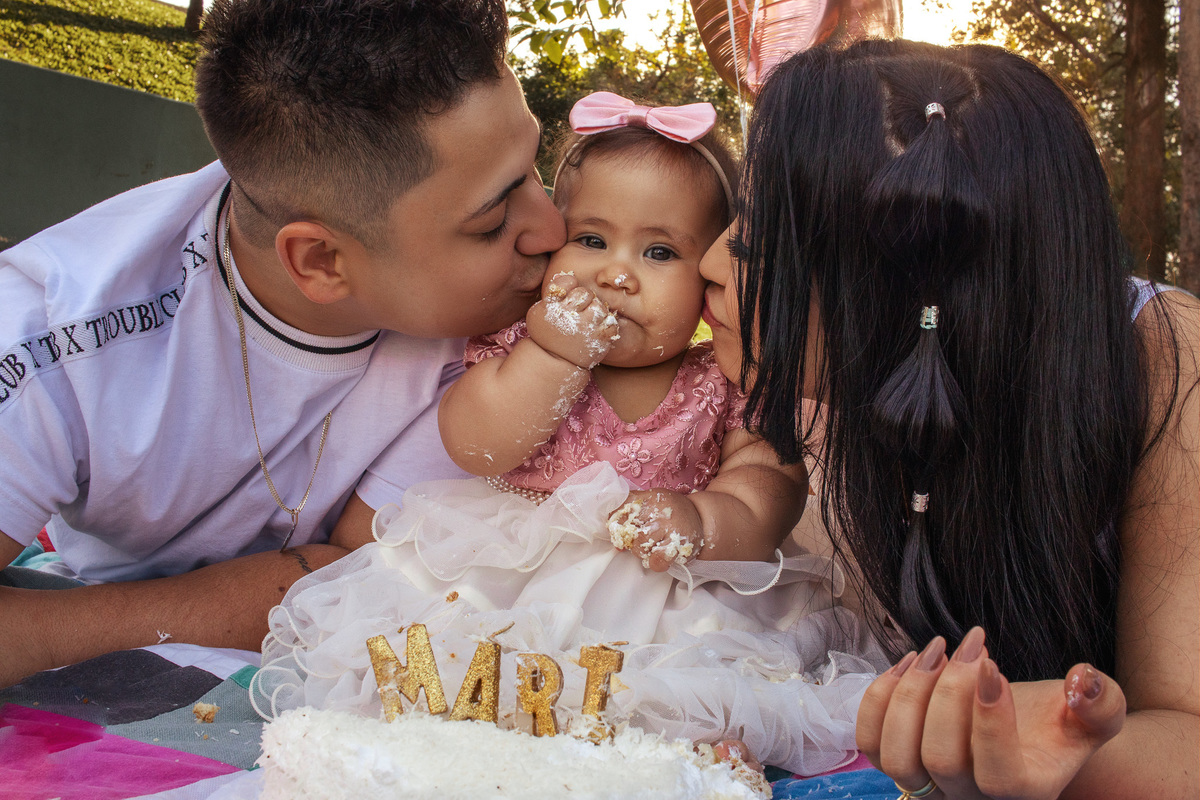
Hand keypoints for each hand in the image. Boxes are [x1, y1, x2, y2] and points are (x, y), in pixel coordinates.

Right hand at [525, 272, 618, 368]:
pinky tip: (597, 329)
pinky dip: (607, 324)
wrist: (555, 361)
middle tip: (579, 310)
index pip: (568, 282)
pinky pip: (611, 322)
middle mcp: (568, 317)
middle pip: (585, 293)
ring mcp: (585, 329)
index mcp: (552, 308)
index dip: (570, 286)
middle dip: (584, 299)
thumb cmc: (547, 333)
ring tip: (589, 320)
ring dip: (596, 311)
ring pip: (599, 306)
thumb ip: (552, 293)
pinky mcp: (599, 339)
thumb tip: (569, 274)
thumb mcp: (539, 312)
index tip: (568, 298)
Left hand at [607, 489, 703, 571]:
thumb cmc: (670, 511)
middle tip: (641, 538)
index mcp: (650, 498)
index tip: (619, 529)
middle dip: (631, 540)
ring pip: (640, 548)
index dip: (616, 524)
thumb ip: (629, 512)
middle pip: (630, 532)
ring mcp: (670, 529)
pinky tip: (660, 555)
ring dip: (642, 551)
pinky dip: (655, 562)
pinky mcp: (679, 547)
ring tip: (653, 545)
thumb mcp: (651, 501)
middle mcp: (660, 511)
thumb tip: (613, 537)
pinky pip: (657, 561)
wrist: (701, 518)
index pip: (622, 510)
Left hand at [856, 628, 1125, 799]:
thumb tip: (1083, 683)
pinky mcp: (897, 760)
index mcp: (1026, 791)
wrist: (1028, 727)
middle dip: (949, 692)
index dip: (990, 720)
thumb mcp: (1098, 709)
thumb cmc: (1061, 718)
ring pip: (897, 756)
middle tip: (973, 645)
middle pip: (941, 760)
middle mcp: (972, 797)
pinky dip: (880, 697)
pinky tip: (911, 662)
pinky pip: (869, 741)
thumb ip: (1102, 702)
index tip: (992, 664)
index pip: (999, 777)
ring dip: (910, 693)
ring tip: (938, 649)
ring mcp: (929, 784)